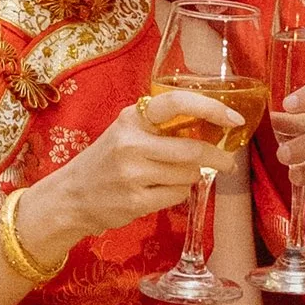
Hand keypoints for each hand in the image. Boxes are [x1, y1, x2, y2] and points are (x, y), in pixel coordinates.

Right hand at [24, 88, 243, 256]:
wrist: (70, 196)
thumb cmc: (106, 161)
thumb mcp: (127, 132)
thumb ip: (161, 127)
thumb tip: (213, 128)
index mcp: (133, 117)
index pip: (178, 103)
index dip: (212, 108)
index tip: (234, 119)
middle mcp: (131, 142)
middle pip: (193, 149)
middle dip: (218, 157)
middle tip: (228, 163)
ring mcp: (132, 173)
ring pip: (188, 175)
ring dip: (190, 177)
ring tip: (171, 177)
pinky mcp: (135, 201)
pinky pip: (177, 195)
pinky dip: (177, 194)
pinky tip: (159, 192)